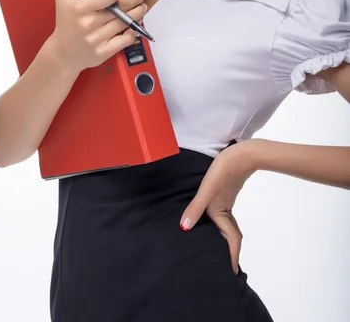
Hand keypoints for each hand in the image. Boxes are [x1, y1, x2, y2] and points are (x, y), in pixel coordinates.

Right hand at [50, 0, 146, 71]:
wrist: (62, 53)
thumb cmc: (65, 21)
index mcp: (80, 8)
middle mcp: (89, 24)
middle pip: (122, 9)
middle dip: (136, 1)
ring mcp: (97, 39)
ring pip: (126, 23)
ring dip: (138, 14)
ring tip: (140, 9)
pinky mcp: (104, 52)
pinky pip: (125, 40)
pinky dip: (132, 32)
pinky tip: (132, 26)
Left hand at [180, 140, 258, 274]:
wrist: (243, 153)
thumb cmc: (224, 171)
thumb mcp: (206, 188)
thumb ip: (195, 207)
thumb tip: (184, 228)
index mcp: (222, 213)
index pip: (231, 241)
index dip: (231, 257)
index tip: (232, 273)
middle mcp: (226, 210)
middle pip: (230, 236)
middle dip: (228, 251)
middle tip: (223, 264)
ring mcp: (227, 201)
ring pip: (228, 224)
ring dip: (224, 237)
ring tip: (216, 246)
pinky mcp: (227, 192)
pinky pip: (225, 214)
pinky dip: (220, 222)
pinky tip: (210, 218)